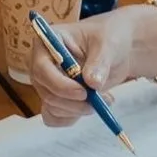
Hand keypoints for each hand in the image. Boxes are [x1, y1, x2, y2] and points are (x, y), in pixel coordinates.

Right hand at [29, 5, 156, 124]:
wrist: (115, 50)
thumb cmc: (108, 38)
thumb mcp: (108, 44)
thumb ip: (100, 62)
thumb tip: (92, 83)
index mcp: (48, 41)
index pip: (41, 68)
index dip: (60, 84)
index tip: (83, 92)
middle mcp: (42, 64)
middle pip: (46, 92)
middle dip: (72, 102)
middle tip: (98, 101)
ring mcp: (47, 83)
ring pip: (52, 107)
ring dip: (78, 110)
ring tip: (103, 99)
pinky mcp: (55, 98)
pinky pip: (54, 118)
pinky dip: (73, 117)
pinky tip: (92, 107)